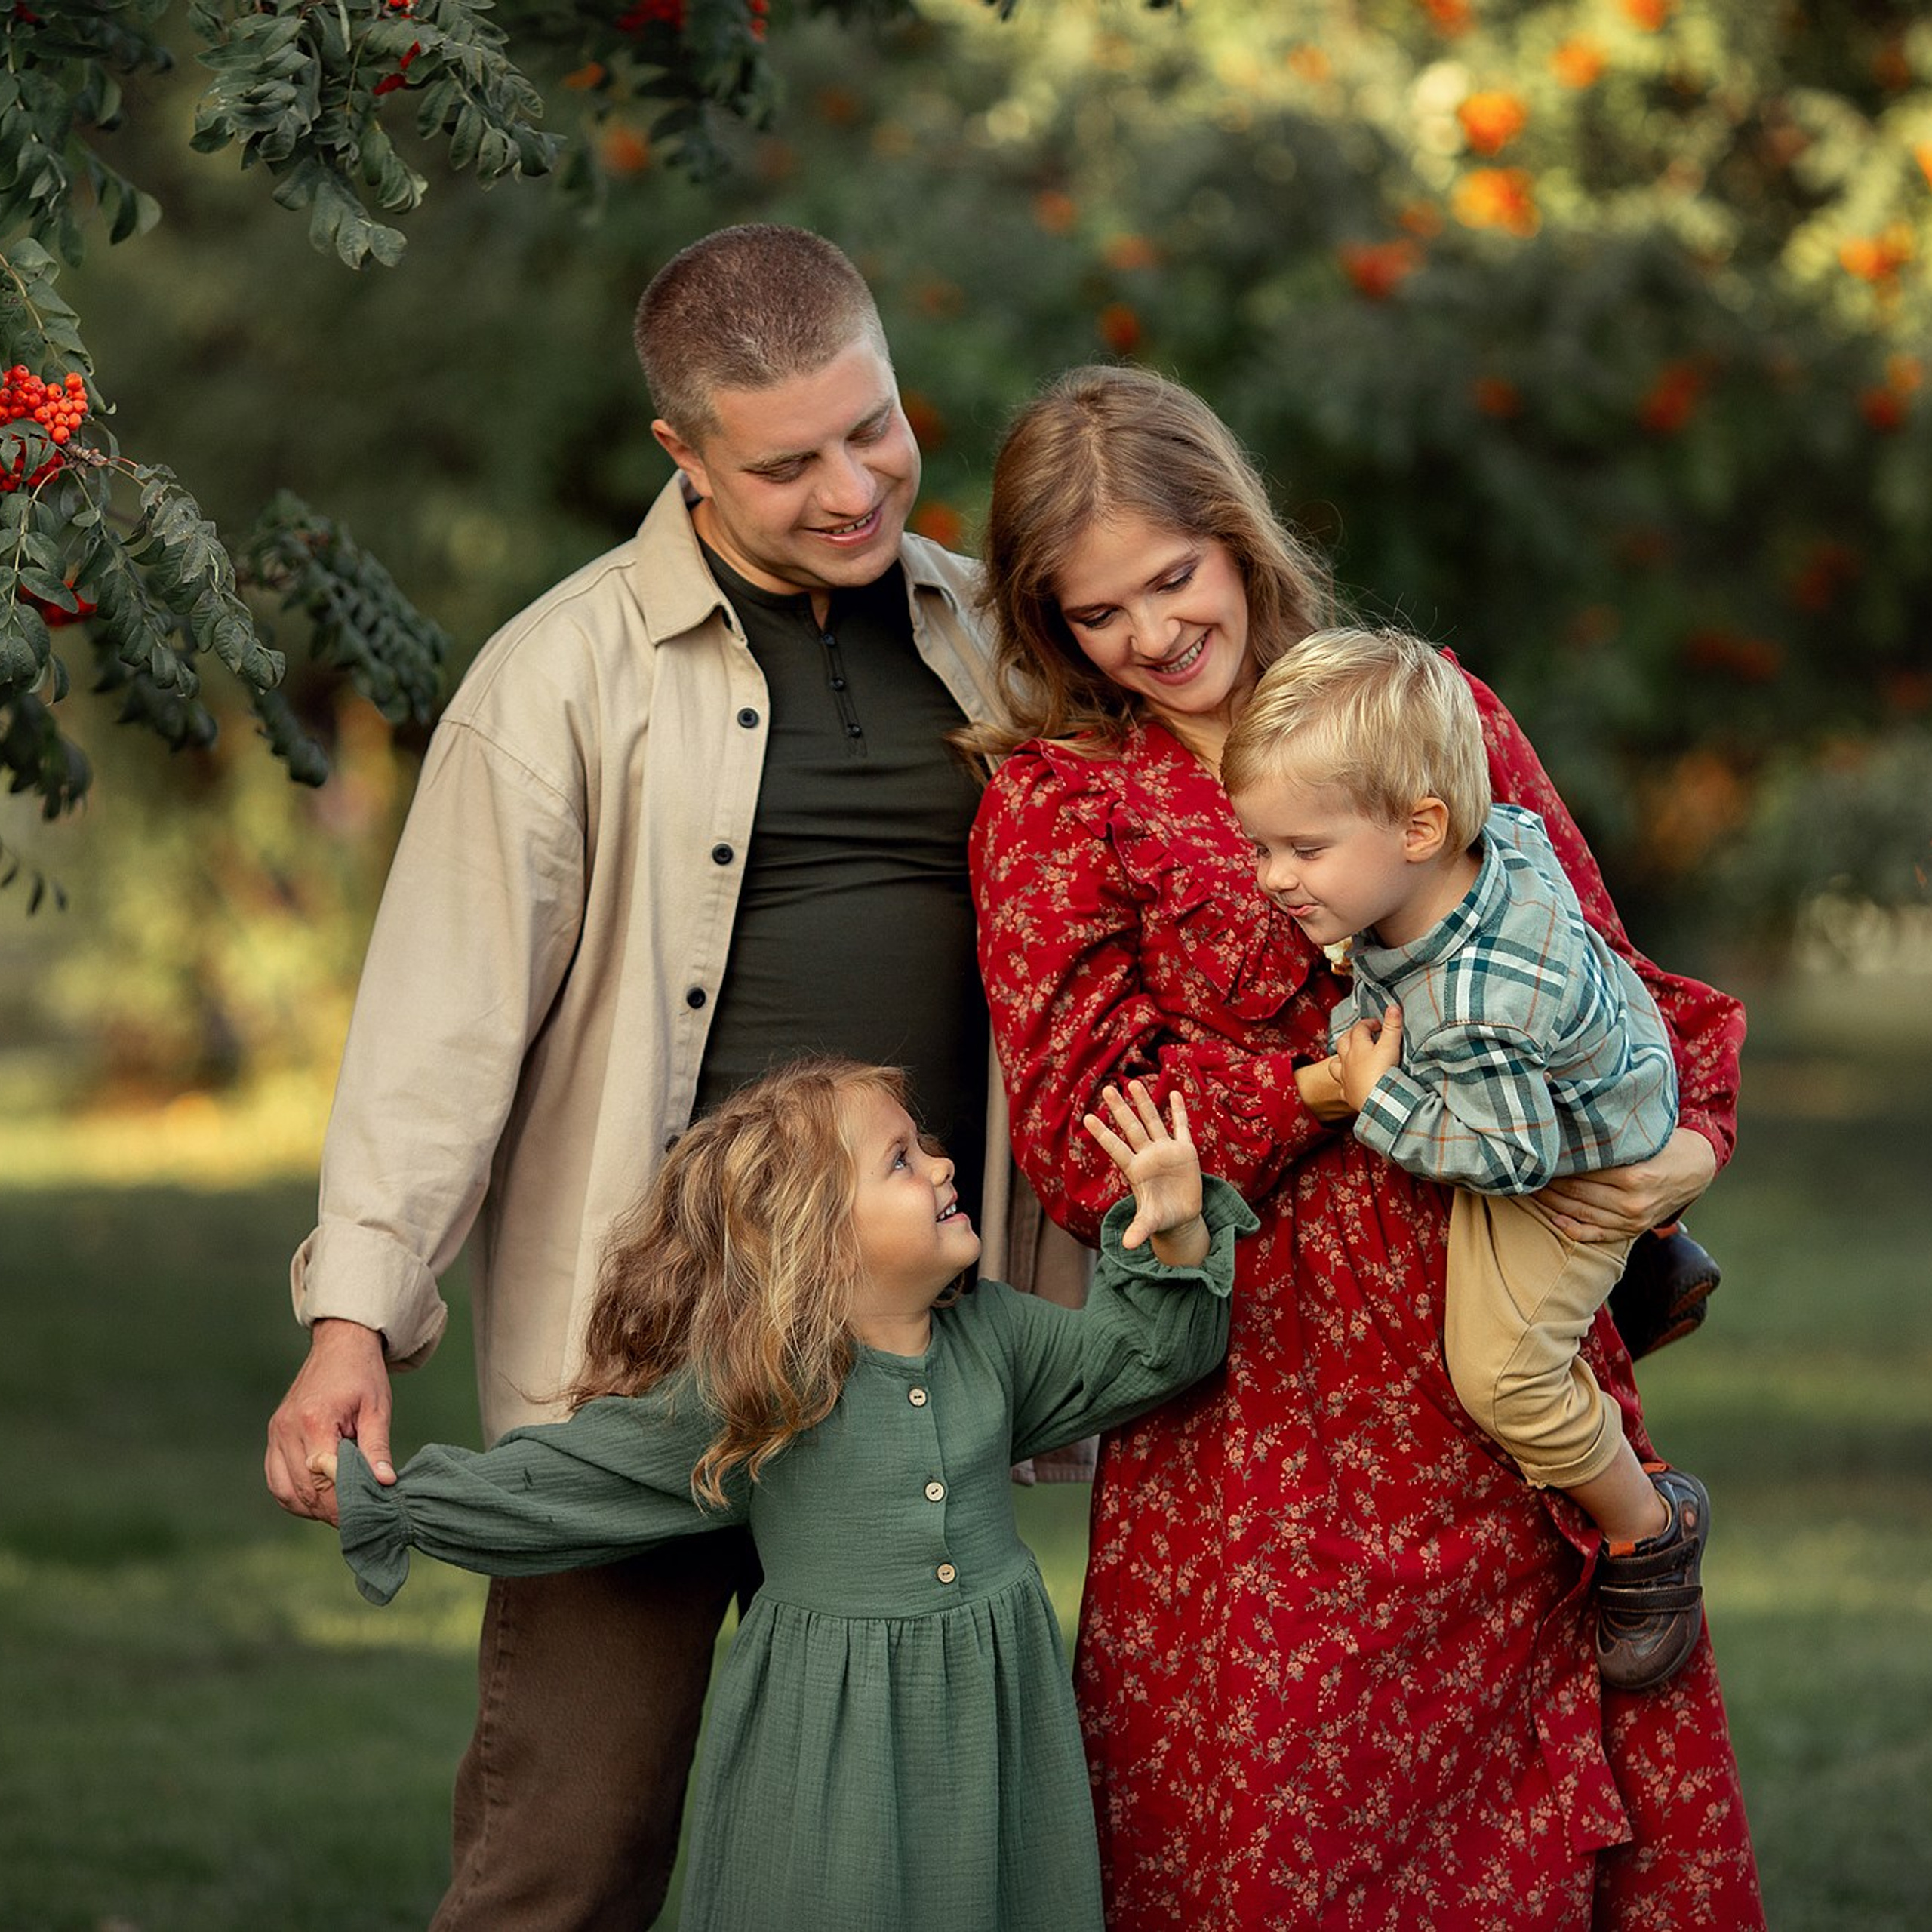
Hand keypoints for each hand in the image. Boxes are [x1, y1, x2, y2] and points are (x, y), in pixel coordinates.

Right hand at [264, 1319, 395, 1527]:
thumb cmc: (362, 1375)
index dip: (342, 1502)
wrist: (340, 1346)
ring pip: (284, 1490)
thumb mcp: (377, 1409)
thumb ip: (376, 1449)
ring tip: (338, 1510)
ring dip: (310, 1507)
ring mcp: (276, 1433)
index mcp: (315, 1420)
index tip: (364, 1515)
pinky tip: (318, 1498)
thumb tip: (385, 1483)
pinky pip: (276, 1479)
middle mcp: (288, 1429)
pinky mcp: (274, 1435)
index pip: (323, 1477)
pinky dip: (294, 1495)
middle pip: (302, 1489)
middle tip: (357, 1519)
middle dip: (329, 1510)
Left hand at [1083, 1079, 1207, 1264]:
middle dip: (1120, 1109)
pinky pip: (1181, 1128)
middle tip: (1107, 1089)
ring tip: (1133, 1084)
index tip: (1087, 1118)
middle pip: (1131, 1128)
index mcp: (1135, 1170)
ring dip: (1144, 1103)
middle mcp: (1147, 1156)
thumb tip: (1127, 1245)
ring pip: (1153, 1122)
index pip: (1116, 1148)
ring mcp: (1166, 1151)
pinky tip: (1174, 1093)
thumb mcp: (1149, 1223)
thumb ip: (1139, 1230)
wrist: (1181, 1216)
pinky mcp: (1185, 1152)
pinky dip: (1178, 1112)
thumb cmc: (1160, 1217)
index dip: (1103, 1134)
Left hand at [1334, 1003, 1402, 1112]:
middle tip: (1362, 1036)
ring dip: (1340, 1058)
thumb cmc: (1383, 1072)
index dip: (1368, 1023)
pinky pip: (1342, 1088)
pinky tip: (1349, 1084)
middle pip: (1343, 1043)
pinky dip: (1344, 1084)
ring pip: (1335, 1064)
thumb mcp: (1391, 1046)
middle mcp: (1347, 1061)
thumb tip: (1393, 1007)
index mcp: (1357, 1047)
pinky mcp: (1348, 1094)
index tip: (1378, 1024)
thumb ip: (1392, 1026)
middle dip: (1351, 1036)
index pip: (1359, 1028)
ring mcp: (1345, 1077)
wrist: (1378, 1100)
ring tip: (1348, 1057)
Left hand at [1533, 1127, 1717, 1239]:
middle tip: (1527, 1171)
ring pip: (1582, 1214)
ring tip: (1532, 1190)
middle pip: (1577, 1193)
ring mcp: (1633, 1219)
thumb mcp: (1641, 1136)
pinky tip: (1555, 1219)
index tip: (1538, 1155)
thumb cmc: (1665, 1145)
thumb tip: (1571, 1119)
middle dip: (1549, 1183)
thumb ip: (1609, 1136)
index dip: (1556, 1164)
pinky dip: (1574, 1229)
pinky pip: (1598, 1235)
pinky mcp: (1634, 1230)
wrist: (1697, 1167)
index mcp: (1634, 1176)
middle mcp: (1633, 1202)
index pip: (1582, 1171)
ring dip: (1553, 1203)